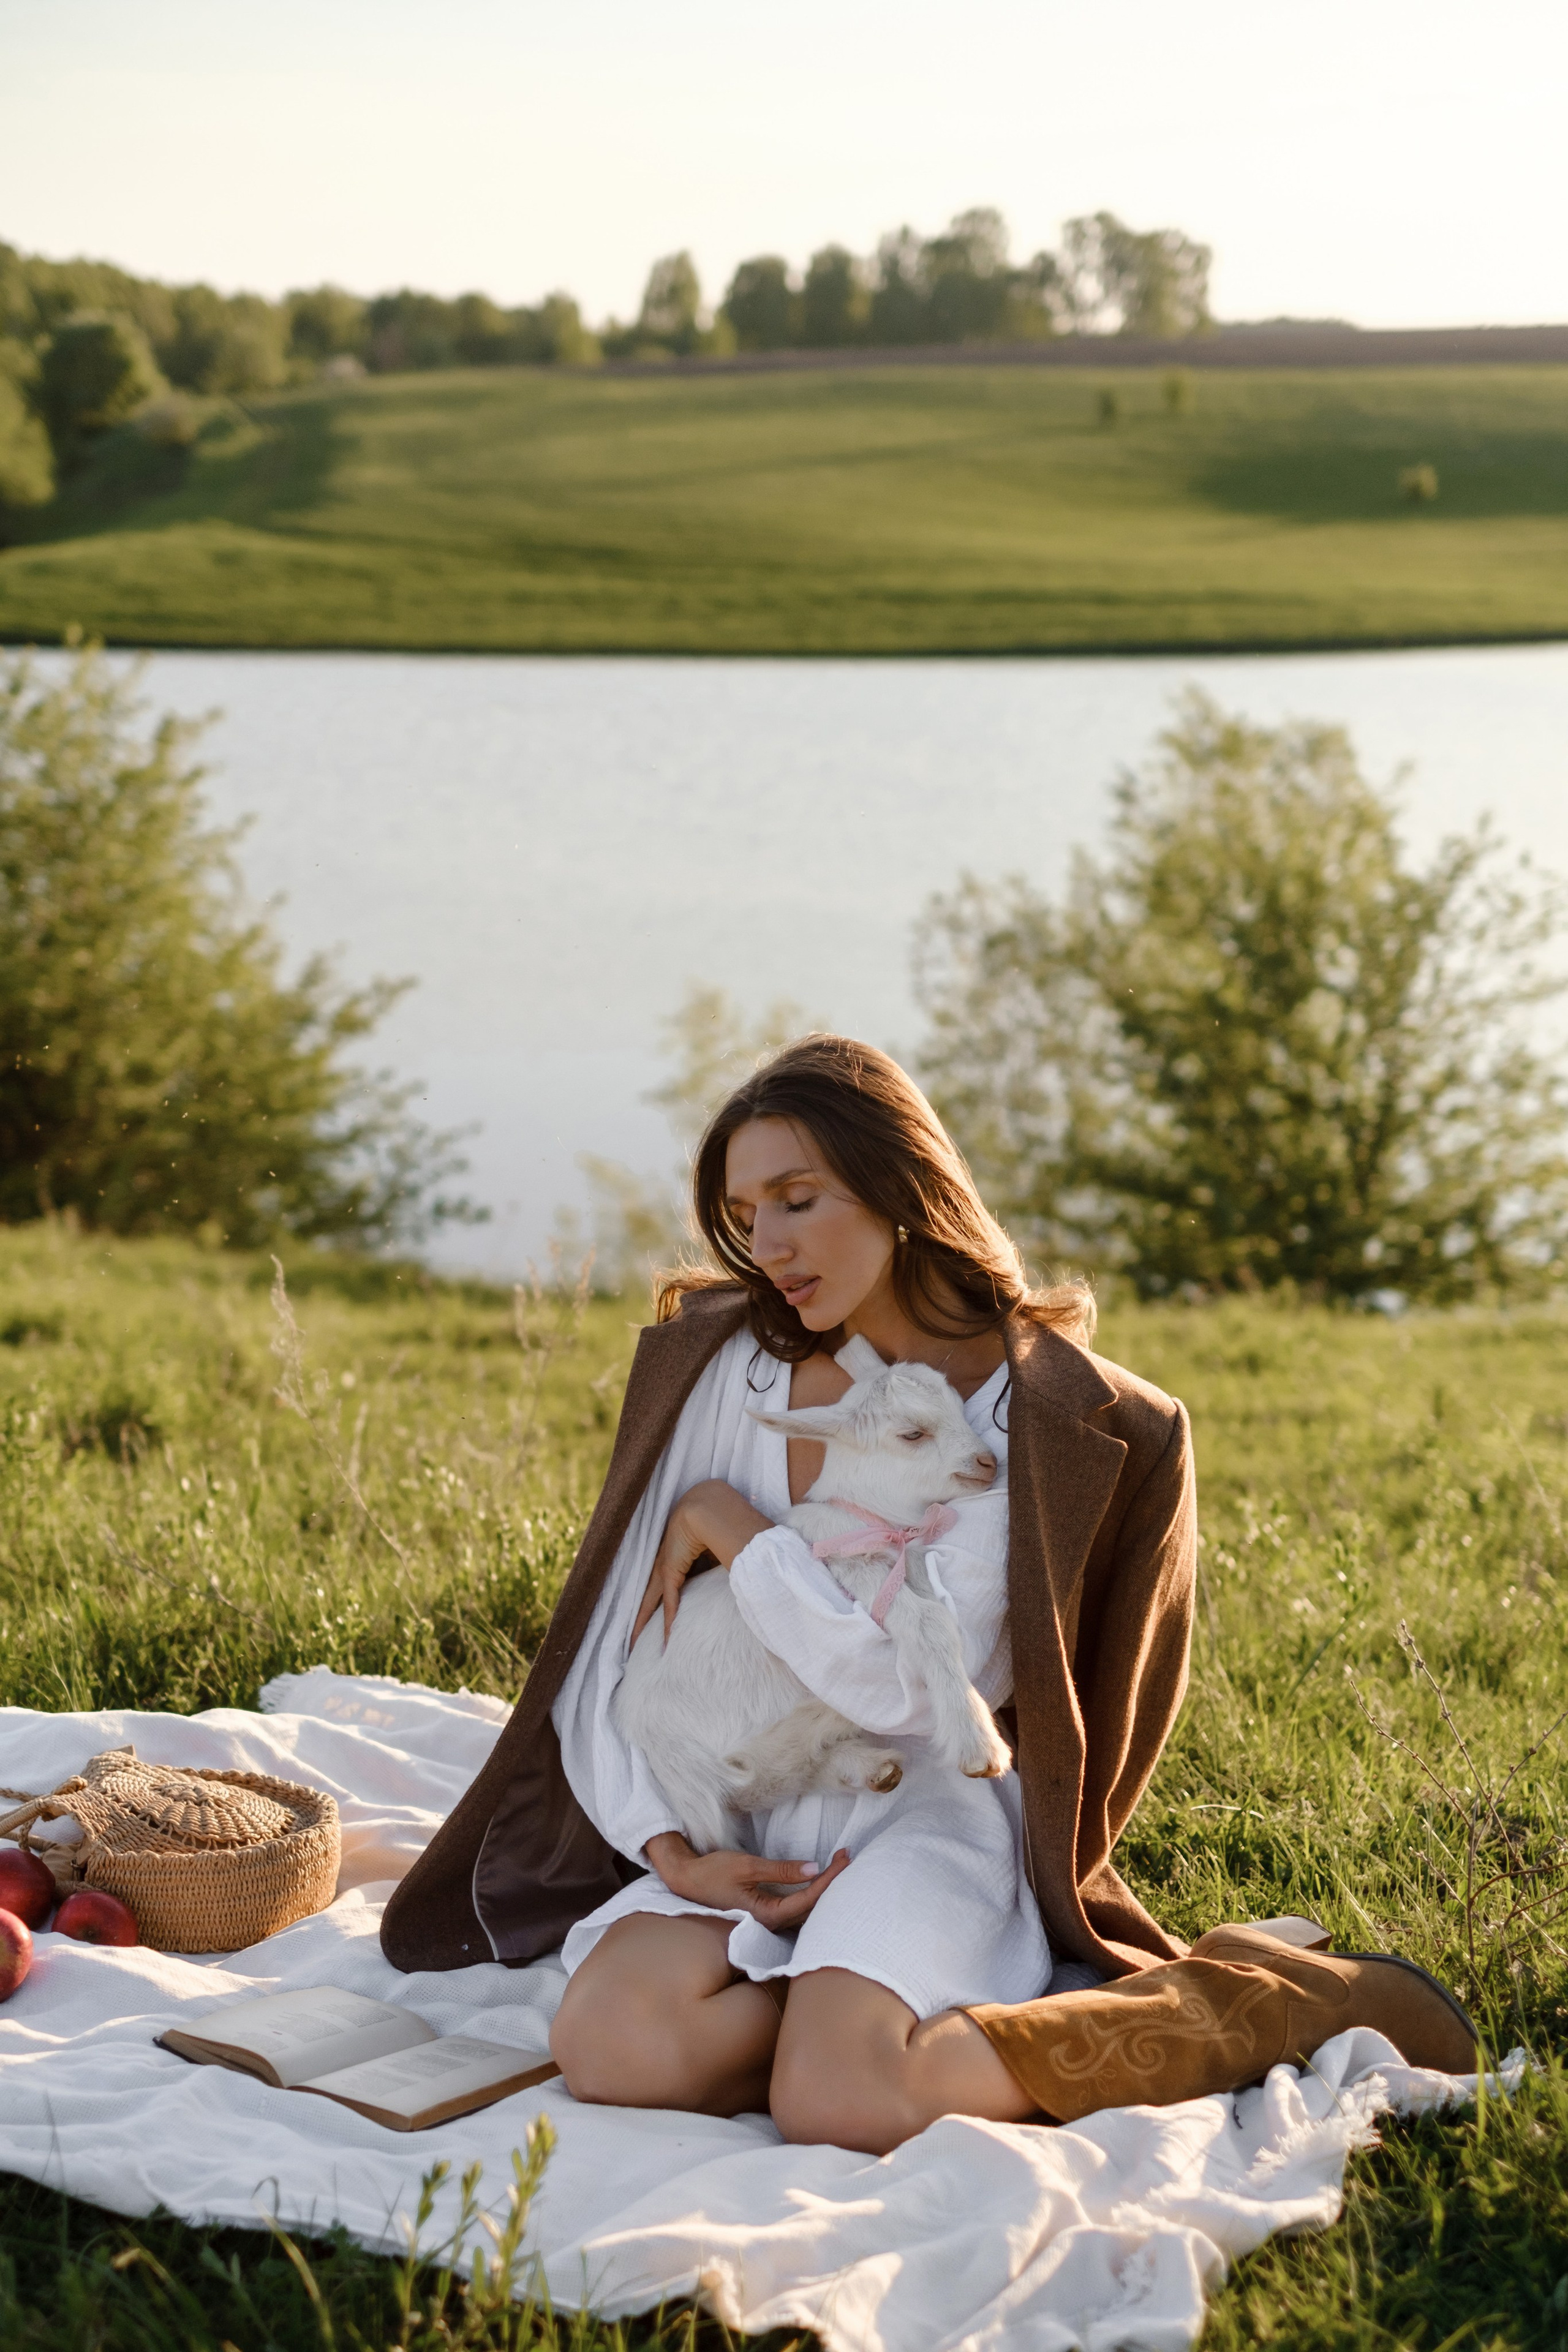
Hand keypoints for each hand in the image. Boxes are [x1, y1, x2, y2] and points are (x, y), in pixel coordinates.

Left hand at [632, 1480, 772, 1646]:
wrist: (706, 1506)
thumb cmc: (714, 1519)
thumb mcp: (713, 1547)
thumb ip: (717, 1562)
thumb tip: (733, 1570)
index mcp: (672, 1557)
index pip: (660, 1586)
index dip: (654, 1602)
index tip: (648, 1619)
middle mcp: (664, 1564)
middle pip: (647, 1597)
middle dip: (638, 1618)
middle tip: (630, 1640)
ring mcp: (665, 1568)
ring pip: (649, 1603)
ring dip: (642, 1624)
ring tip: (634, 1645)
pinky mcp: (671, 1571)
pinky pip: (670, 1603)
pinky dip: (668, 1622)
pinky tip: (665, 1640)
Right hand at [646, 1832, 851, 1931]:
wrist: (686, 1881)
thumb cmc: (713, 1873)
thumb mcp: (746, 1866)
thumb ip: (781, 1870)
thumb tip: (813, 1868)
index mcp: (766, 1915)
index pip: (808, 1899)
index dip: (829, 1879)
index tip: (843, 1858)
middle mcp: (770, 1923)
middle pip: (811, 1907)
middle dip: (831, 1882)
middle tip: (847, 1857)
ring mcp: (767, 1921)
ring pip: (804, 1910)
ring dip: (822, 1888)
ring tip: (839, 1865)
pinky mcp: (764, 1914)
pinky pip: (795, 1907)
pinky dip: (810, 1892)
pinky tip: (819, 1879)